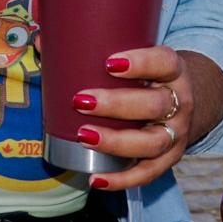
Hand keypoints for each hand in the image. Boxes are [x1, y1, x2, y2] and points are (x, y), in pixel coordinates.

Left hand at [70, 45, 207, 191]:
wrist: (181, 101)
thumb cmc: (147, 75)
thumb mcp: (135, 58)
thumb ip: (93, 48)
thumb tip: (41, 41)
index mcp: (173, 71)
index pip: (164, 63)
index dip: (141, 63)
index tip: (109, 63)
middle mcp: (180, 102)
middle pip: (154, 105)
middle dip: (116, 105)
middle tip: (81, 101)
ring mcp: (176, 134)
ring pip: (151, 142)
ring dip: (116, 142)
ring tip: (83, 136)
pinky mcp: (169, 159)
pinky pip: (147, 174)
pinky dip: (121, 180)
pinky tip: (96, 180)